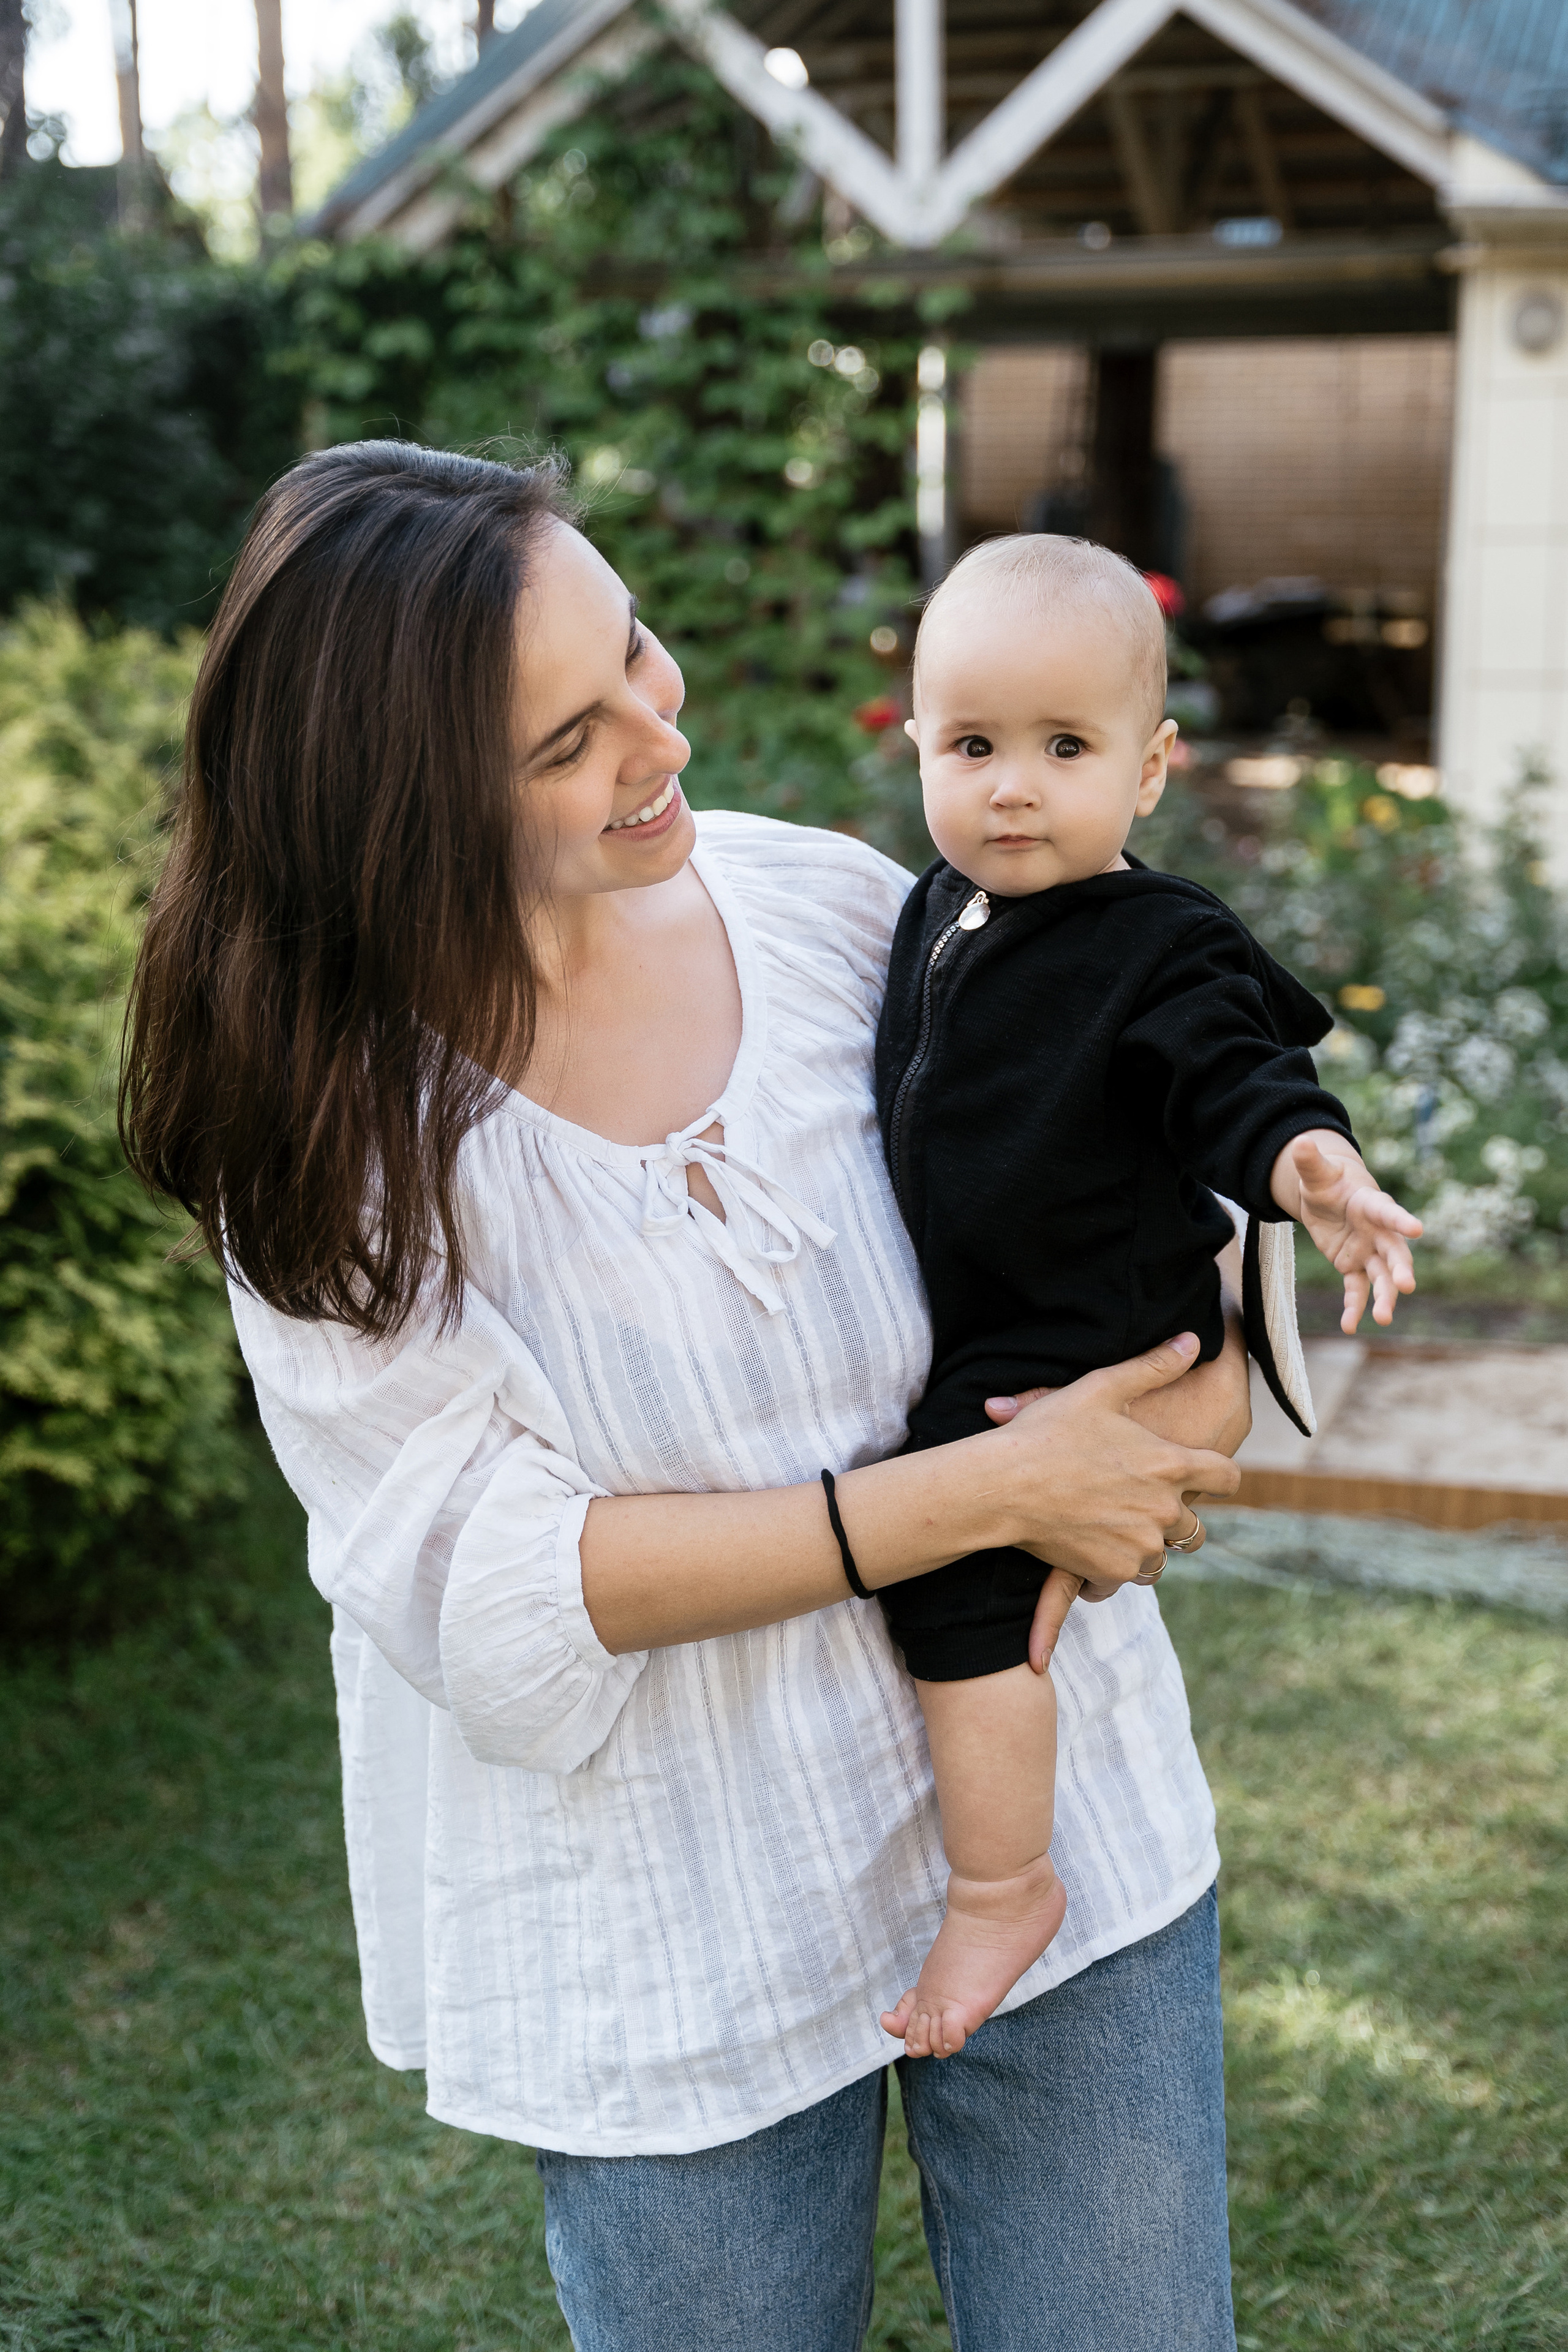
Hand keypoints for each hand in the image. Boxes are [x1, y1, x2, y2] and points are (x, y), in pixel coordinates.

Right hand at [983, 1335, 1240, 1671]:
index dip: (1219, 1476)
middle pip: (1194, 1526)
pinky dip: (1114, 1566)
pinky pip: (1129, 1576)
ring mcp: (1141, 1546)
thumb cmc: (1049, 1432)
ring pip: (1162, 1554)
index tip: (1204, 1476)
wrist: (1003, 1486)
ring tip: (1112, 1524)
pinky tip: (1090, 1544)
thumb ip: (1154, 1366)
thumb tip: (1193, 1340)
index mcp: (1170, 1465)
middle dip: (1170, 1515)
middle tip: (1135, 1501)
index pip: (1227, 1478)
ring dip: (1145, 1543)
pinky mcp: (1114, 1572)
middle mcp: (1165, 1511)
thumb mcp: (1101, 1388)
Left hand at [1276, 1131, 1421, 1332]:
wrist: (1328, 1198)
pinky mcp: (1353, 1266)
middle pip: (1393, 1252)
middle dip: (1400, 1268)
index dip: (1401, 1220)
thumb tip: (1299, 1141)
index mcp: (1371, 1205)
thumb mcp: (1315, 1173)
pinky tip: (1348, 1326)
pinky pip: (1356, 1289)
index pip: (1388, 1212)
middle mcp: (1377, 1231)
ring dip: (1384, 1297)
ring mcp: (1367, 1251)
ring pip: (1381, 1277)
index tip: (1417, 1229)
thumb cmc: (1327, 1182)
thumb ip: (1309, 1161)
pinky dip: (1353, 1307)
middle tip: (1406, 1286)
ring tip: (1382, 1319)